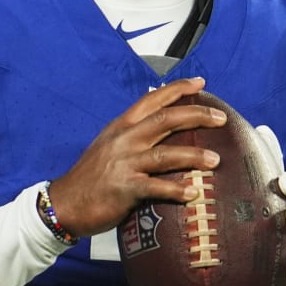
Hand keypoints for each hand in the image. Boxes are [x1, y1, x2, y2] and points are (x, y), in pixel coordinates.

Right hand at [47, 77, 224, 237]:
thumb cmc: (90, 177)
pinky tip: (194, 193)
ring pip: (166, 154)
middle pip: (166, 120)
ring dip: (194, 155)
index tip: (200, 82)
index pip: (152, 100)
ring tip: (215, 160)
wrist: (64, 204)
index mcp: (121, 127)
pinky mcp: (124, 188)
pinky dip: (177, 190)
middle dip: (197, 115)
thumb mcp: (107, 145)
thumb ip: (131, 134)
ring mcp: (124, 164)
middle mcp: (124, 140)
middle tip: (221, 118)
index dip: (178, 89)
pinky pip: (157, 188)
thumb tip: (157, 122)